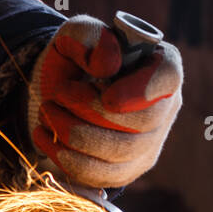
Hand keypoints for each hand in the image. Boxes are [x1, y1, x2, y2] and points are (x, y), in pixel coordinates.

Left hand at [27, 16, 182, 189]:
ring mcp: (149, 145)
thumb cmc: (74, 60)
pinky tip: (44, 137)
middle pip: (144, 121)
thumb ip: (88, 35)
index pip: (168, 78)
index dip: (141, 90)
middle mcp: (165, 108)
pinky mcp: (126, 171)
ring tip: (47, 113)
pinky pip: (101, 176)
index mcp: (161, 65)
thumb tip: (107, 64)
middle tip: (57, 95)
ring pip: (121, 153)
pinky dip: (66, 159)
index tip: (107, 96)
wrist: (58, 96)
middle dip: (92, 112)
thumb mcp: (74, 35)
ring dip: (74, 134)